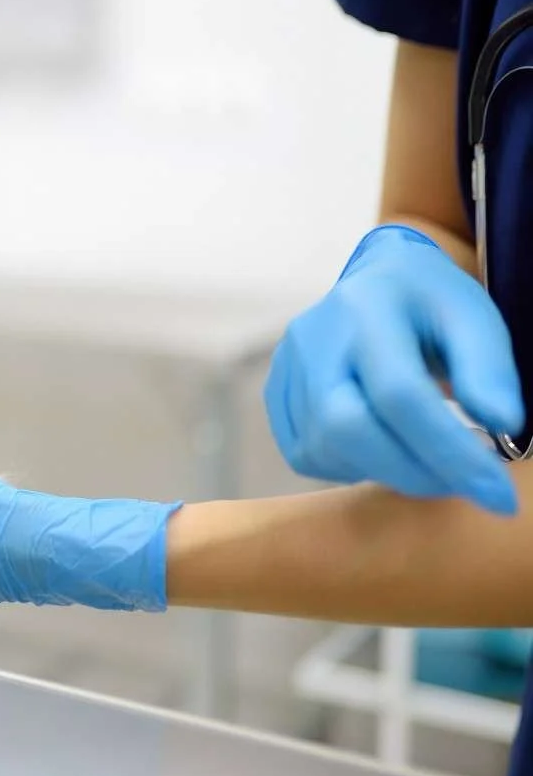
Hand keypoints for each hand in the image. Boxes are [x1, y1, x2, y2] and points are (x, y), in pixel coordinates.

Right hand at [264, 224, 523, 514]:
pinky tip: (382, 447)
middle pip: (345, 427)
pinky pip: (305, 454)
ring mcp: (286, 367)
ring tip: (425, 458)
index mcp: (366, 309)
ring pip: (324, 449)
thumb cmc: (431, 302)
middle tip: (463, 485)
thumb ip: (490, 369)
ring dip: (385, 471)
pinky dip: (349, 466)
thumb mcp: (476, 318)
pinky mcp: (275, 394)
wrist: (377, 279)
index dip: (448, 452)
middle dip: (411, 472)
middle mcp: (313, 338)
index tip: (498, 496)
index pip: (399, 393)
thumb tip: (500, 425)